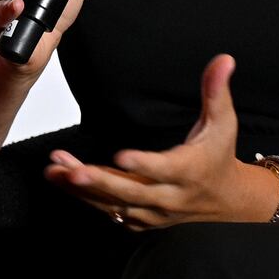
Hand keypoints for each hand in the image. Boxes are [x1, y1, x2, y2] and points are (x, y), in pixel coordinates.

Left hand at [44, 54, 259, 229]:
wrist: (224, 197)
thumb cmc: (219, 153)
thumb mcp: (223, 121)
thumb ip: (216, 90)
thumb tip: (223, 60)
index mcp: (189, 171)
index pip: (164, 169)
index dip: (143, 164)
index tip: (121, 156)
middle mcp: (169, 196)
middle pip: (131, 192)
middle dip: (100, 182)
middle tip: (73, 171)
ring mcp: (153, 211)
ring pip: (114, 204)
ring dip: (83, 189)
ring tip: (55, 171)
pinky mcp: (141, 219)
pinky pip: (110, 212)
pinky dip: (86, 198)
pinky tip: (64, 181)